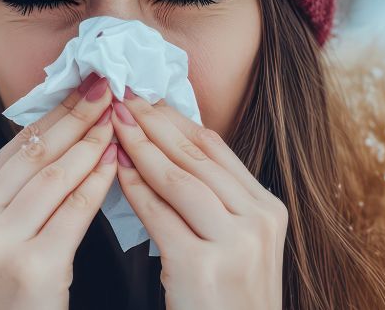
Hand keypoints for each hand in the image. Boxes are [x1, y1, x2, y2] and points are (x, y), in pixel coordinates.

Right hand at [0, 73, 119, 309]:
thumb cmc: (3, 295)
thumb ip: (10, 197)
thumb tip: (53, 142)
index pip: (15, 148)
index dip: (52, 114)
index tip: (80, 88)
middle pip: (34, 152)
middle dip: (74, 114)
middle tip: (105, 85)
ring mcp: (0, 240)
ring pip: (55, 174)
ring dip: (90, 140)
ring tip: (117, 117)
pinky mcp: (32, 265)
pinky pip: (74, 210)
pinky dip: (98, 180)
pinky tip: (115, 161)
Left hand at [110, 90, 286, 309]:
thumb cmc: (227, 300)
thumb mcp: (238, 243)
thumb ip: (215, 200)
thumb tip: (168, 146)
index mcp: (269, 210)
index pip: (216, 149)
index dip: (176, 118)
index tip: (146, 97)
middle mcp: (259, 221)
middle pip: (197, 157)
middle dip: (154, 122)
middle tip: (122, 95)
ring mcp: (235, 244)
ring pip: (179, 179)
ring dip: (142, 145)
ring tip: (115, 121)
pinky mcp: (202, 266)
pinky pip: (160, 215)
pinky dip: (135, 187)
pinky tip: (116, 167)